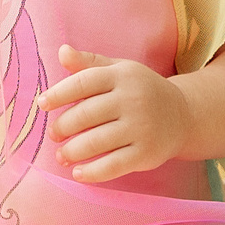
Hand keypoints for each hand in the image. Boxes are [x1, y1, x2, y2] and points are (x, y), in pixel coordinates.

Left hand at [37, 46, 193, 181]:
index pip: (83, 82)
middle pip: (86, 114)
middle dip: (63, 127)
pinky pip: (112, 166)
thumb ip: (89, 63)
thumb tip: (62, 51)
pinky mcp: (146, 154)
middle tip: (54, 135)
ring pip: (96, 142)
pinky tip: (78, 173)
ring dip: (72, 152)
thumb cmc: (140, 90)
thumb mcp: (118, 71)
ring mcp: (141, 128)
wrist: (183, 115)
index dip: (59, 93)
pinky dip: (91, 172)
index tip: (42, 104)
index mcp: (122, 76)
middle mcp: (133, 99)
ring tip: (62, 156)